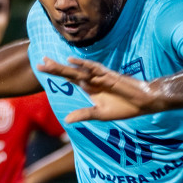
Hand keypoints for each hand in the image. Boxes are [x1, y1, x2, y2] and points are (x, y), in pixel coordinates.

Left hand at [38, 57, 166, 123]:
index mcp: (90, 88)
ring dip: (64, 66)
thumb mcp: (100, 114)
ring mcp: (100, 77)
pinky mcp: (109, 76)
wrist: (143, 103)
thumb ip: (84, 114)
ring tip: (49, 62)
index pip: (69, 79)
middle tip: (39, 62)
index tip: (41, 68)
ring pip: (79, 70)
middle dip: (55, 68)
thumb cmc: (124, 107)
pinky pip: (94, 69)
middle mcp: (92, 80)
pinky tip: (72, 62)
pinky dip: (83, 65)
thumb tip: (65, 120)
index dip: (56, 74)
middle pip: (70, 73)